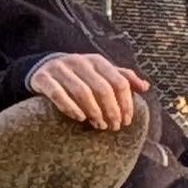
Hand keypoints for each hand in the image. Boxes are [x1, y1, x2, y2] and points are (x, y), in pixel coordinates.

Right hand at [27, 52, 148, 133]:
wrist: (42, 69)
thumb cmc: (79, 76)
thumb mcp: (101, 73)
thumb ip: (122, 78)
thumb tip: (145, 87)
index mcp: (97, 61)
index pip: (119, 81)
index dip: (125, 103)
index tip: (127, 120)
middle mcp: (79, 61)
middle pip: (102, 88)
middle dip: (111, 110)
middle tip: (114, 127)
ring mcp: (60, 68)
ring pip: (81, 91)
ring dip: (93, 111)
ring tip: (99, 125)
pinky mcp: (43, 78)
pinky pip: (57, 94)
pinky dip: (70, 107)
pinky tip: (80, 118)